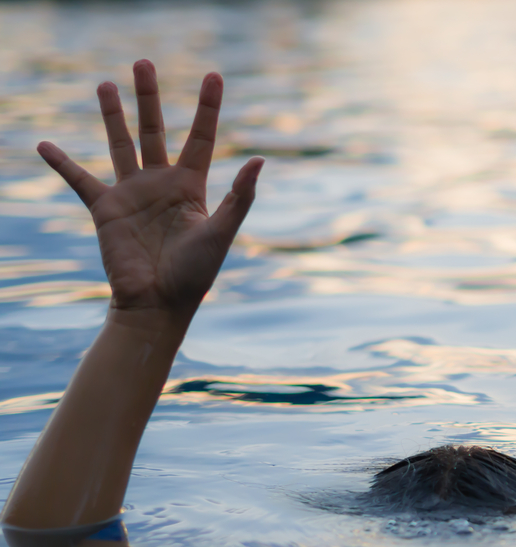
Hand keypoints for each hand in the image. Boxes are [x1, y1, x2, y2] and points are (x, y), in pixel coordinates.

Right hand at [37, 60, 263, 321]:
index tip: (214, 75)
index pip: (202, 137)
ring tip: (105, 84)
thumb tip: (259, 160)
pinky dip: (62, 164)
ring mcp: (133, 194)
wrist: (160, 304)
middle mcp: (161, 184)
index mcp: (192, 187)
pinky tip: (45, 145)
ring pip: (120, 144)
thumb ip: (240, 197)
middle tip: (143, 62)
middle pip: (155, 130)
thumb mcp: (222, 231)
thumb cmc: (196, 273)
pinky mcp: (106, 210)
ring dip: (112, 115)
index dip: (208, 107)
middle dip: (149, 97)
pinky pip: (80, 180)